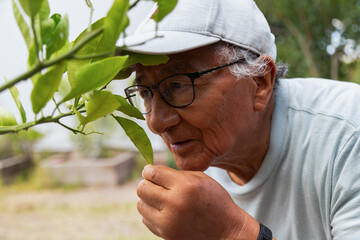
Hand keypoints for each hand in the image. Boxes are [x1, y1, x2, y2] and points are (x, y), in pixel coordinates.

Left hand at [137, 165, 259, 239]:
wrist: (226, 231)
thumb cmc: (214, 201)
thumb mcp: (201, 179)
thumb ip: (176, 173)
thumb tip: (150, 171)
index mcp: (185, 186)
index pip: (153, 173)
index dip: (148, 170)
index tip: (150, 170)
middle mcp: (174, 204)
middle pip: (142, 188)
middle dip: (146, 183)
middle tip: (154, 183)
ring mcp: (168, 222)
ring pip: (141, 205)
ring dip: (147, 199)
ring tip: (160, 197)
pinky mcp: (166, 235)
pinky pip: (146, 219)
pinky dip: (151, 213)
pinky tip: (164, 210)